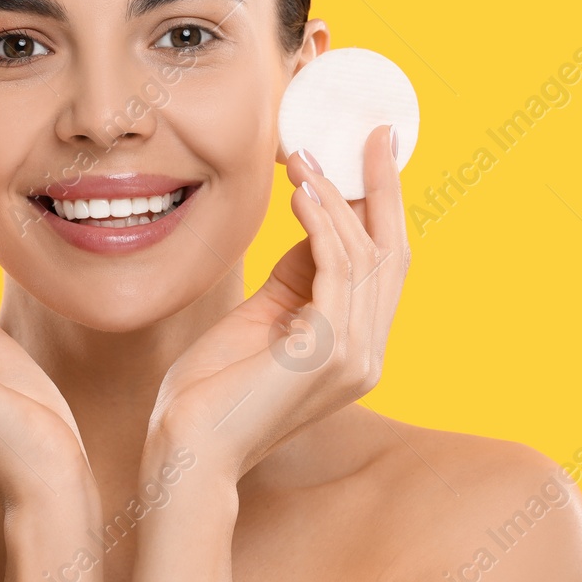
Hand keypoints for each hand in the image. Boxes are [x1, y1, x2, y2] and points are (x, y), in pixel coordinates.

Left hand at [145, 124, 409, 479]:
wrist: (188, 449)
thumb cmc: (213, 387)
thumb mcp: (264, 316)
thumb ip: (296, 275)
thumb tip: (313, 212)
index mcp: (358, 347)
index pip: (388, 264)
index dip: (387, 206)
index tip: (377, 151)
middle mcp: (369, 355)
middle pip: (393, 252)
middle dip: (381, 187)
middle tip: (366, 133)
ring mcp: (355, 358)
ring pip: (365, 256)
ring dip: (337, 198)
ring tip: (305, 158)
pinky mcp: (327, 354)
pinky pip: (337, 271)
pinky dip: (322, 225)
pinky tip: (300, 193)